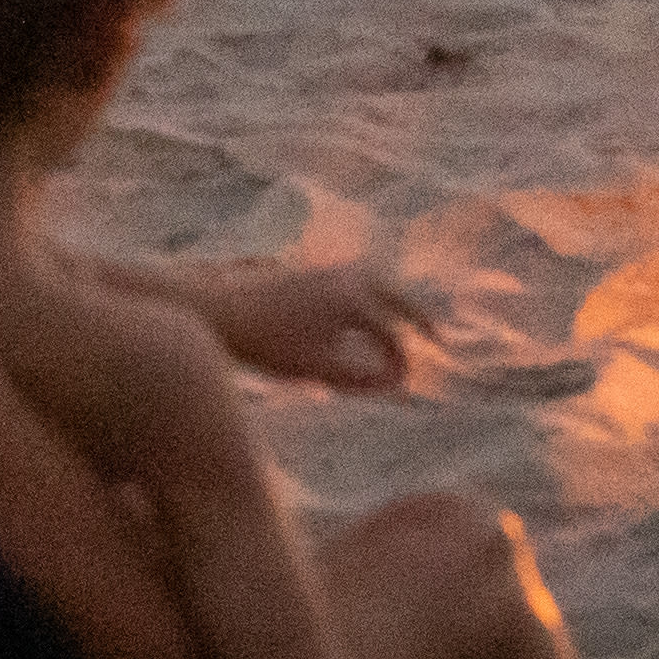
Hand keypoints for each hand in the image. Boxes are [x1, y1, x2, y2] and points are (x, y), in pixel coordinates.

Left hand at [194, 263, 434, 391]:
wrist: (219, 307)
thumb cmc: (267, 343)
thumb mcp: (316, 369)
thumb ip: (360, 378)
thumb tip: (398, 386)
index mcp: (356, 301)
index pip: (393, 337)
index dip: (401, 366)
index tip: (402, 387)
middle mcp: (351, 278)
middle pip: (400, 297)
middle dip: (421, 320)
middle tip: (440, 339)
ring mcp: (332, 271)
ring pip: (380, 282)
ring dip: (398, 303)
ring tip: (408, 323)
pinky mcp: (315, 271)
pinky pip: (360, 280)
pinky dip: (375, 296)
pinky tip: (366, 314)